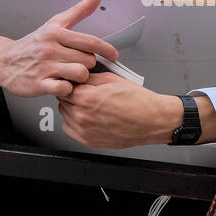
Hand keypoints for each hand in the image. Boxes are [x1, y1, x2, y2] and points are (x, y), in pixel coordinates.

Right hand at [0, 0, 116, 97]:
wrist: (3, 60)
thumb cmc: (31, 45)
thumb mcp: (54, 24)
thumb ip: (79, 11)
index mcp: (56, 34)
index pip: (90, 42)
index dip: (106, 49)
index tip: (113, 55)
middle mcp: (50, 49)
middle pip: (88, 60)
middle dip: (87, 65)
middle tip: (77, 65)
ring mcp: (44, 67)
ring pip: (79, 74)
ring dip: (79, 78)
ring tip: (71, 75)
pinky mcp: (38, 83)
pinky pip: (64, 89)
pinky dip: (66, 90)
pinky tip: (61, 84)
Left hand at [58, 75, 179, 148]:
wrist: (152, 120)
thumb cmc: (138, 101)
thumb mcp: (112, 79)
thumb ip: (89, 77)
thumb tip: (77, 75)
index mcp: (86, 98)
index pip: (64, 86)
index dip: (71, 82)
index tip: (76, 83)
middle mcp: (82, 116)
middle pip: (62, 100)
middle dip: (71, 94)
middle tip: (86, 93)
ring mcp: (84, 130)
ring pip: (65, 114)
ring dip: (72, 108)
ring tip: (90, 105)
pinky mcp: (87, 140)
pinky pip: (69, 128)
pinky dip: (74, 122)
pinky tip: (87, 116)